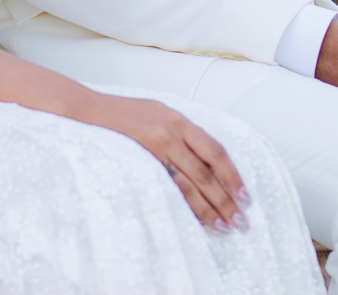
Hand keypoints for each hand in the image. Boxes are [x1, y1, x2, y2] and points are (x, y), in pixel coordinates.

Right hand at [87, 94, 249, 232]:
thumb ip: (181, 131)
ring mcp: (155, 149)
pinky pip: (168, 188)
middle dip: (226, 198)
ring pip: (189, 185)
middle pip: (205, 172)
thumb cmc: (127, 112)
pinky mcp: (141, 162)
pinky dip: (184, 205)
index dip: (232, 175)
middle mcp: (171, 133)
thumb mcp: (160, 112)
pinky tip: (196, 218)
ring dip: (209, 208)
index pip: (215, 151)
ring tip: (224, 226)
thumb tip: (207, 156)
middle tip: (241, 221)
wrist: (92, 111)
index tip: (245, 195)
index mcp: (179, 120)